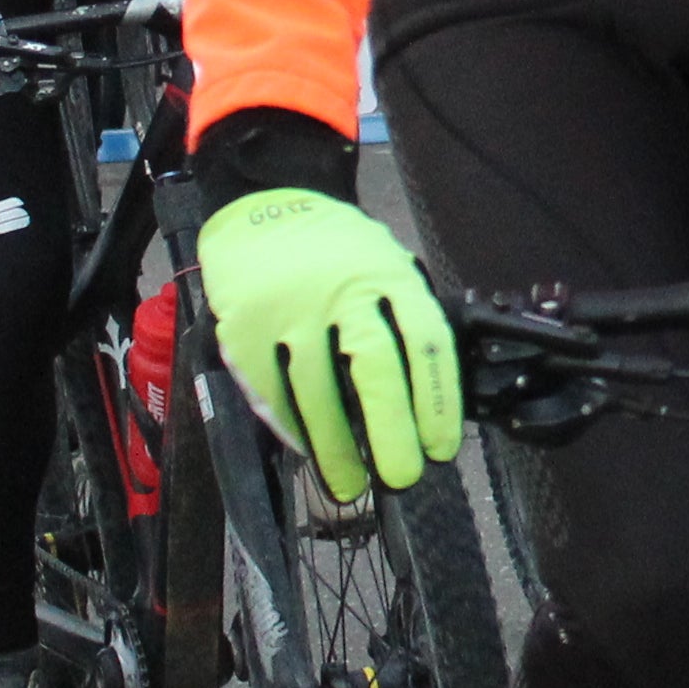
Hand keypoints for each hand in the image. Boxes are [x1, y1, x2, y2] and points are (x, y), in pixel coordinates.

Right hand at [201, 188, 462, 498]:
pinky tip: (305, 451)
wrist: (261, 203)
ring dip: (335, 446)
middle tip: (402, 476)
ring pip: (318, 389)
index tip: (441, 448)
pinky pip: (271, 388)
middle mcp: (344, 290)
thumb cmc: (334, 249)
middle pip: (376, 368)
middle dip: (392, 431)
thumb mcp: (383, 263)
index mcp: (390, 275)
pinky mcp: (247, 325)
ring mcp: (292, 307)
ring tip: (350, 484)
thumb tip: (424, 399)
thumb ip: (402, 315)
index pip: (426, 342)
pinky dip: (289, 426)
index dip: (437, 401)